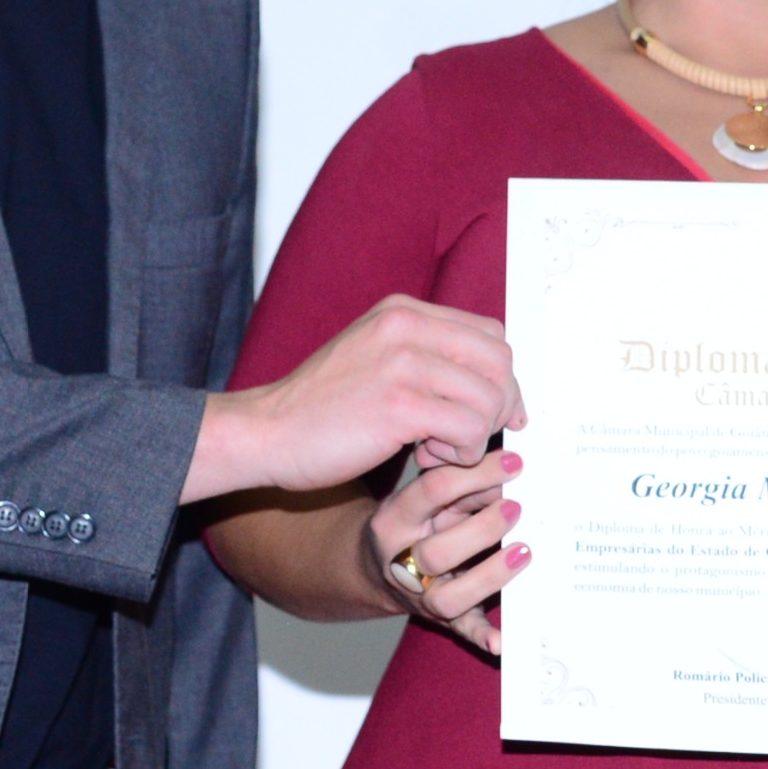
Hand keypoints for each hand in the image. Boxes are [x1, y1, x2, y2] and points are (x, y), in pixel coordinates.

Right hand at [188, 297, 521, 499]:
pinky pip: (469, 429)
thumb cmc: (321, 407)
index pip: (490, 334)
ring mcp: (403, 363)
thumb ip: (426, 355)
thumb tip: (493, 379)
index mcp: (403, 312)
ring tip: (438, 448)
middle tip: (470, 436)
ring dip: (476, 435)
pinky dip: (461, 452)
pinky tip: (426, 456)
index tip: (492, 412)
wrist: (267, 432)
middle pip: (500, 363)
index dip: (500, 378)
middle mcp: (407, 327)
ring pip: (489, 399)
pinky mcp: (400, 405)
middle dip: (498, 407)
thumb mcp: (375, 356)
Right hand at [363, 446, 522, 654]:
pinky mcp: (441, 618)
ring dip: (490, 576)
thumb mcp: (425, 497)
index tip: (514, 464)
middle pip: (437, 553)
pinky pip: (462, 631)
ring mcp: (420, 596)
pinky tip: (502, 641)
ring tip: (524, 552)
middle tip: (517, 508)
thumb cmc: (412, 522)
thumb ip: (461, 485)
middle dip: (482, 529)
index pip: (432, 492)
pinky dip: (483, 637)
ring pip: (449, 598)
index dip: (475, 474)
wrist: (372, 568)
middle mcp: (400, 562)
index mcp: (393, 520)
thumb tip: (507, 473)